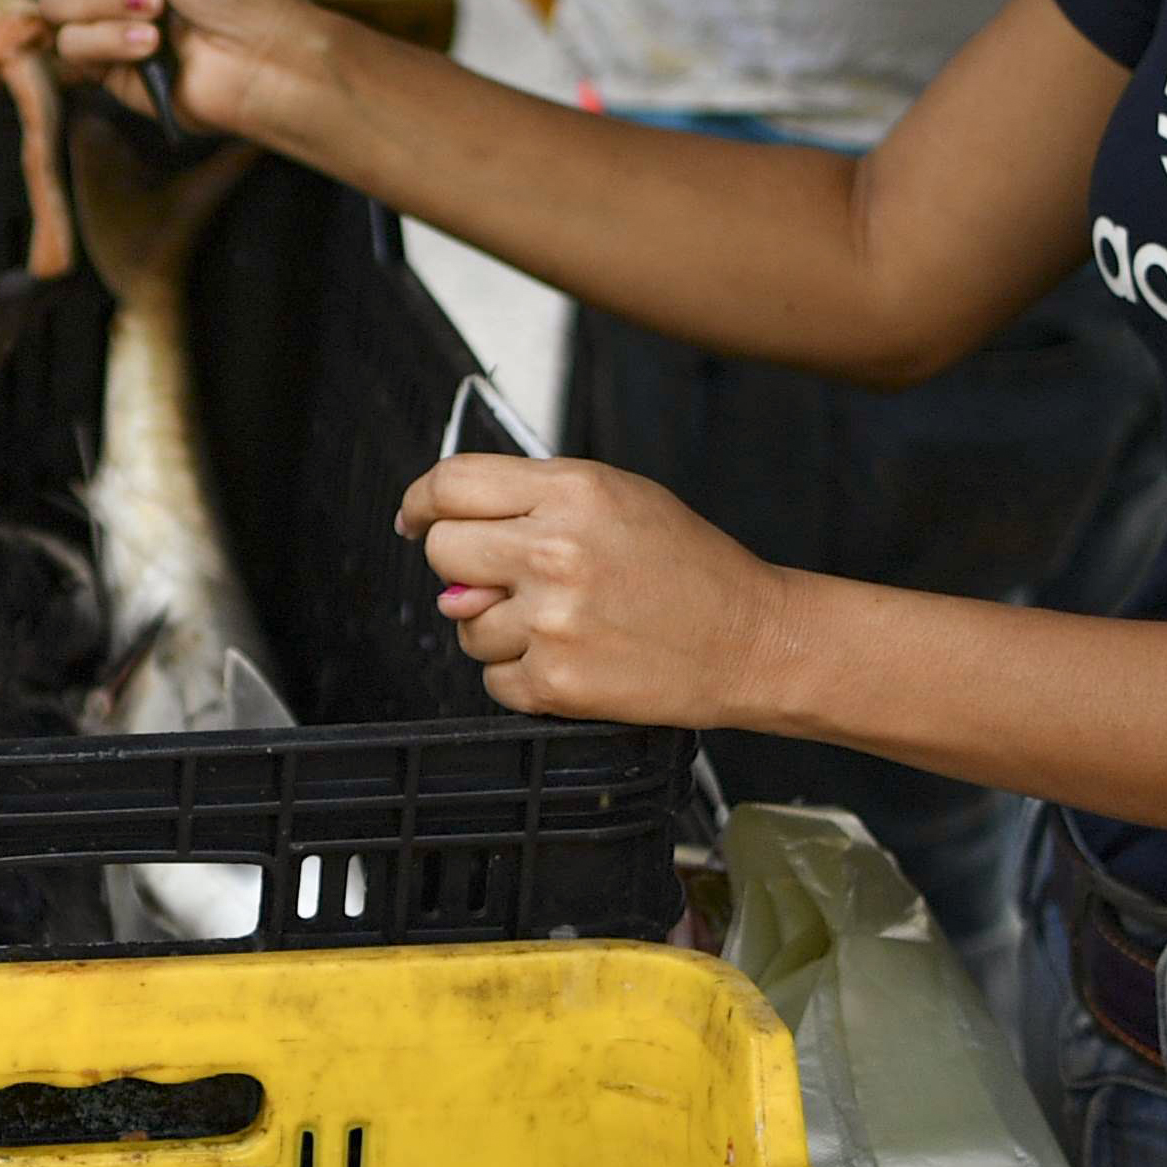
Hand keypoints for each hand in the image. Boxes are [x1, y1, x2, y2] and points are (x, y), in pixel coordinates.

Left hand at [393, 454, 788, 726]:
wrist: (751, 639)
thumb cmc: (691, 568)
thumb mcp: (619, 500)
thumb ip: (529, 506)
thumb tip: (446, 544)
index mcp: (572, 492)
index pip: (452, 483)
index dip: (421, 501)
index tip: (415, 518)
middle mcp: (554, 551)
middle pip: (444, 550)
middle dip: (463, 566)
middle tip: (507, 578)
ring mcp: (551, 621)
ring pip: (463, 622)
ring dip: (498, 627)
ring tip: (567, 621)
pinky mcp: (555, 682)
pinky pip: (491, 679)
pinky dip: (520, 675)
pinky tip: (571, 657)